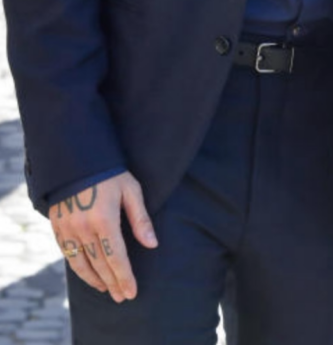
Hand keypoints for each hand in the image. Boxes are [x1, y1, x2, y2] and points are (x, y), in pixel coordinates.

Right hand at [49, 172, 157, 302]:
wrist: (77, 157)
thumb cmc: (110, 172)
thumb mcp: (131, 190)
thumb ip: (140, 219)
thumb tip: (152, 244)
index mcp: (104, 219)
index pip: (116, 258)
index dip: (124, 277)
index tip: (132, 293)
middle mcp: (84, 227)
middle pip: (100, 265)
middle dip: (112, 283)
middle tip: (122, 297)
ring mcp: (68, 228)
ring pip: (81, 264)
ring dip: (95, 280)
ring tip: (106, 289)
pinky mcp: (57, 226)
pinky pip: (68, 254)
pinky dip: (78, 268)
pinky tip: (88, 274)